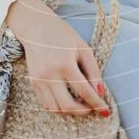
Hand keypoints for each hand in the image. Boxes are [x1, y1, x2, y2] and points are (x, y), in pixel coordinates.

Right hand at [6, 0, 109, 116]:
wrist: (35, 26)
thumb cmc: (62, 35)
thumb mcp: (83, 48)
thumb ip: (93, 70)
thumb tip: (101, 92)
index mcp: (65, 63)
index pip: (84, 91)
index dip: (97, 103)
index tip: (105, 111)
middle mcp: (50, 74)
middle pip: (67, 106)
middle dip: (83, 111)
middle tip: (92, 108)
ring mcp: (39, 80)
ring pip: (55, 109)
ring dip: (70, 111)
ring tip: (80, 104)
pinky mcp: (32, 83)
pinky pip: (46, 104)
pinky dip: (58, 107)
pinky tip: (67, 99)